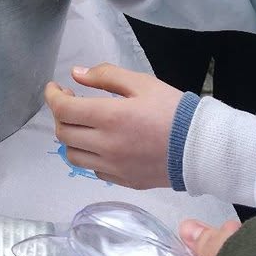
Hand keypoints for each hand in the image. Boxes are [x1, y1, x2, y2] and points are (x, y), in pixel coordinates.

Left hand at [45, 65, 184, 189]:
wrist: (202, 148)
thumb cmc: (173, 110)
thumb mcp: (142, 83)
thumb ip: (106, 76)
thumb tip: (76, 74)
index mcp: (109, 118)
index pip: (63, 110)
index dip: (52, 96)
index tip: (55, 87)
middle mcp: (106, 146)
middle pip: (63, 133)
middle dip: (61, 114)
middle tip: (71, 101)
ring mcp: (113, 167)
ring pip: (73, 156)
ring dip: (70, 137)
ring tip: (83, 124)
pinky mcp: (123, 181)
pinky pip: (93, 169)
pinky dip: (88, 155)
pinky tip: (100, 143)